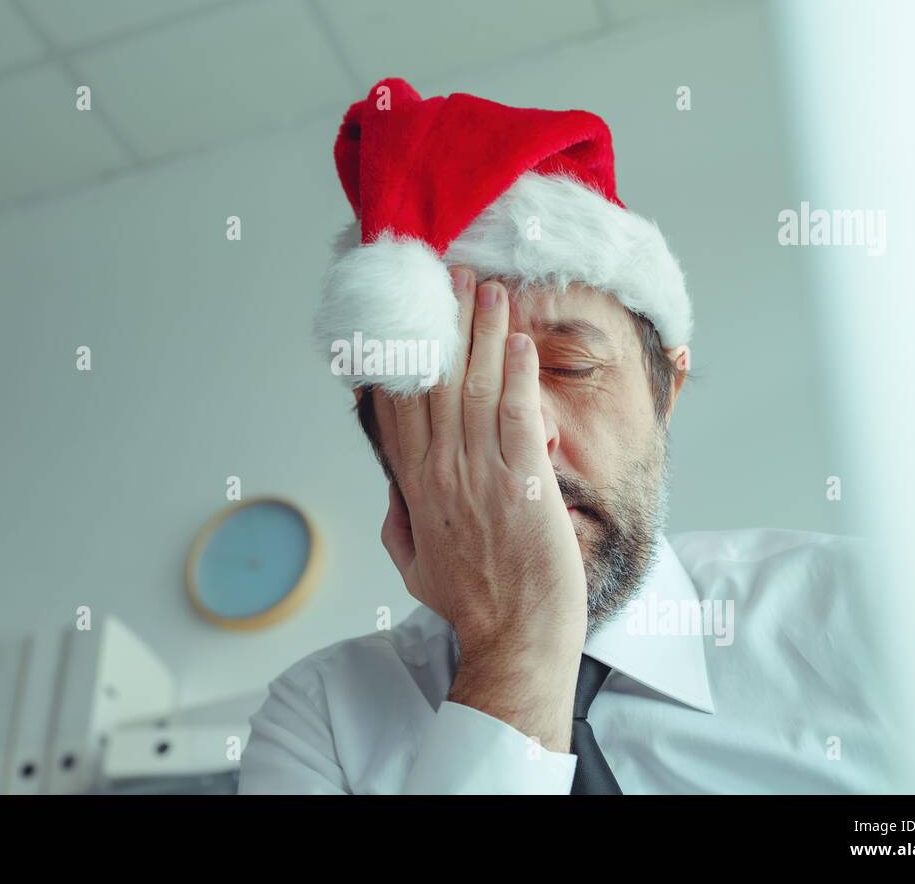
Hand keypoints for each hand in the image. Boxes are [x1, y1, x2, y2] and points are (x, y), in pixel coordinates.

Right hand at [378, 269, 586, 664]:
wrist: (516, 636)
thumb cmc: (471, 603)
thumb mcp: (413, 565)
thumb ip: (398, 519)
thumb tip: (392, 488)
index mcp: (414, 488)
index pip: (398, 409)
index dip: (400, 358)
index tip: (404, 318)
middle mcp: (441, 473)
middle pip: (434, 383)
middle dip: (443, 324)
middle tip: (450, 279)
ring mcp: (480, 476)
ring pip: (474, 389)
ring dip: (482, 333)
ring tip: (488, 290)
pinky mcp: (523, 482)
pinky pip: (515, 415)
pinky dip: (516, 375)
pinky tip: (518, 341)